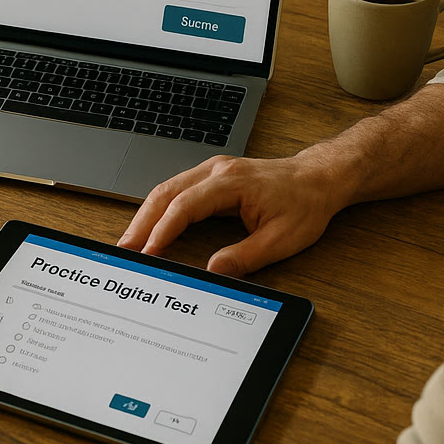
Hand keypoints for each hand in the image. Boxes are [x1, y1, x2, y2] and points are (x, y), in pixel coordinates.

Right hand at [117, 155, 338, 276]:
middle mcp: (216, 171)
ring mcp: (212, 171)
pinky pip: (176, 190)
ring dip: (146, 215)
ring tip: (131, 242)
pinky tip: (151, 226)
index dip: (163, 230)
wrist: (318, 178)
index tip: (148, 252)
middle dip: (141, 223)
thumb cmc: (304, 204)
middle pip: (165, 193)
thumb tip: (212, 272)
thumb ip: (245, 257)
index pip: (185, 205)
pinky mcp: (211, 176)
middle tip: (125, 250)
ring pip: (166, 189)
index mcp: (231, 182)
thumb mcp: (282, 239)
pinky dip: (159, 209)